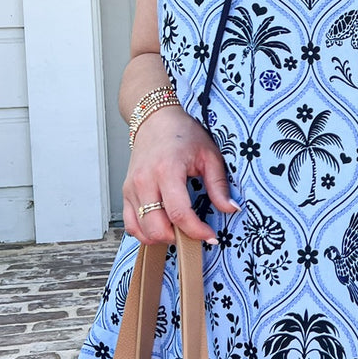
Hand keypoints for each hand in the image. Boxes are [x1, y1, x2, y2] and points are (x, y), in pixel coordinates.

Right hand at [123, 105, 238, 245]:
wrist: (156, 120)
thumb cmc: (183, 134)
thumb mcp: (209, 155)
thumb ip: (219, 185)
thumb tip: (231, 208)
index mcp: (167, 170)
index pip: (179, 213)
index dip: (196, 231)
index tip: (210, 236)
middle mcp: (145, 181)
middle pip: (156, 227)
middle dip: (178, 238)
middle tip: (194, 233)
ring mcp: (132, 188)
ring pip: (141, 230)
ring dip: (161, 237)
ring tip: (179, 229)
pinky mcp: (126, 192)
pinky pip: (130, 224)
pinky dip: (145, 232)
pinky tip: (162, 227)